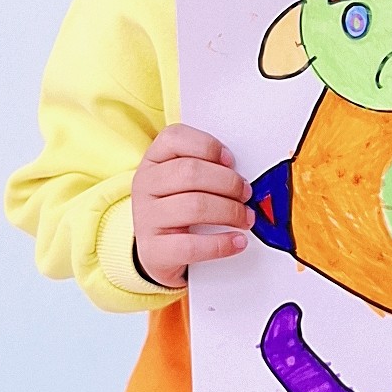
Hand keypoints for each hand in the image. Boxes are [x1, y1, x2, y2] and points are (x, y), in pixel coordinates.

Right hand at [131, 125, 253, 289]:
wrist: (157, 252)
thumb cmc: (178, 209)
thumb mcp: (183, 183)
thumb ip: (205, 169)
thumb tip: (242, 175)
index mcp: (153, 161)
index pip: (174, 138)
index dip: (208, 146)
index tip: (231, 161)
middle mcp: (145, 185)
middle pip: (190, 172)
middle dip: (228, 182)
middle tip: (246, 193)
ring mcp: (146, 218)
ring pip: (194, 206)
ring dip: (230, 211)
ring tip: (246, 219)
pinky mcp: (154, 250)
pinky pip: (191, 245)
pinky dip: (221, 244)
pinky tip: (237, 241)